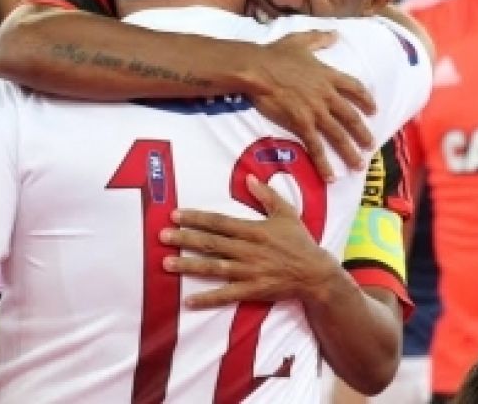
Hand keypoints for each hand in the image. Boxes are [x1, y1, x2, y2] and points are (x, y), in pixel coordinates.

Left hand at [160, 175, 339, 307]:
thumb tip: (249, 177)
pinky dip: (208, 298)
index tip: (176, 215)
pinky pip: (226, 295)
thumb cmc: (299, 241)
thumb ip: (267, 195)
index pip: (219, 222)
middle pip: (211, 243)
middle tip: (162, 236)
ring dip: (189, 265)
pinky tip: (189, 300)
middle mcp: (247, 250)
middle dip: (185, 238)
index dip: (196, 218)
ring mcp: (248, 272)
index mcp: (253, 230)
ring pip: (213, 267)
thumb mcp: (286, 212)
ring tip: (166, 263)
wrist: (315, 273)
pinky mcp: (252, 290)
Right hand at [248, 30, 375, 181]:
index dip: (366, 99)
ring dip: (350, 152)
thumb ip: (319, 38)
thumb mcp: (300, 41)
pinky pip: (316, 146)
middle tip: (370, 146)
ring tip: (358, 165)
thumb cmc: (275, 54)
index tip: (373, 109)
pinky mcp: (302, 123)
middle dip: (363, 133)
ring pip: (339, 135)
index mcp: (328, 75)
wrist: (258, 69)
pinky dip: (324, 163)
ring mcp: (316, 111)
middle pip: (351, 117)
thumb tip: (335, 34)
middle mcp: (327, 95)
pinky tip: (330, 176)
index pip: (355, 88)